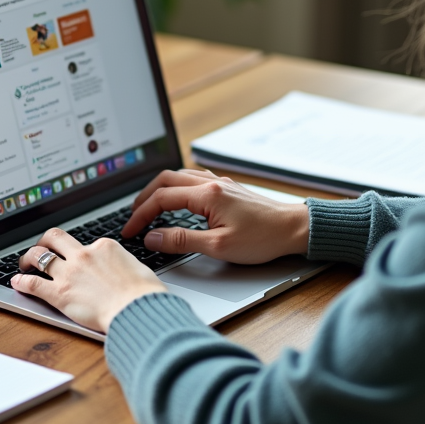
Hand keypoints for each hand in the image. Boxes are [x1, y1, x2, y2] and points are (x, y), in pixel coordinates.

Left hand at [12, 228, 165, 332]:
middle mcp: (84, 255)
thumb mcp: (138, 268)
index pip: (86, 243)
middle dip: (45, 241)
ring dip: (29, 258)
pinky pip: (33, 283)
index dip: (79, 251)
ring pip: (39, 256)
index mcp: (104, 247)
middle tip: (41, 248)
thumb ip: (123, 265)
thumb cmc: (144, 294)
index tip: (77, 257)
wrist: (137, 309)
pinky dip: (22, 281)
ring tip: (25, 263)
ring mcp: (70, 273)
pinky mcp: (60, 294)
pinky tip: (17, 282)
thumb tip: (121, 270)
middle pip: (55, 238)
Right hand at [122, 169, 309, 263]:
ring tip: (148, 207)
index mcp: (207, 195)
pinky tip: (176, 199)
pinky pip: (193, 180)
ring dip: (159, 190)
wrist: (294, 228)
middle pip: (166, 180)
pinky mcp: (226, 189)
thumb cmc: (263, 238)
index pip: (162, 199)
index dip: (140, 215)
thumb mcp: (218, 247)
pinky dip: (176, 188)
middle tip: (132, 217)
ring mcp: (219, 184)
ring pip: (179, 176)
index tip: (130, 231)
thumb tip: (153, 237)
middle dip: (144, 198)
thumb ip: (181, 241)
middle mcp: (211, 184)